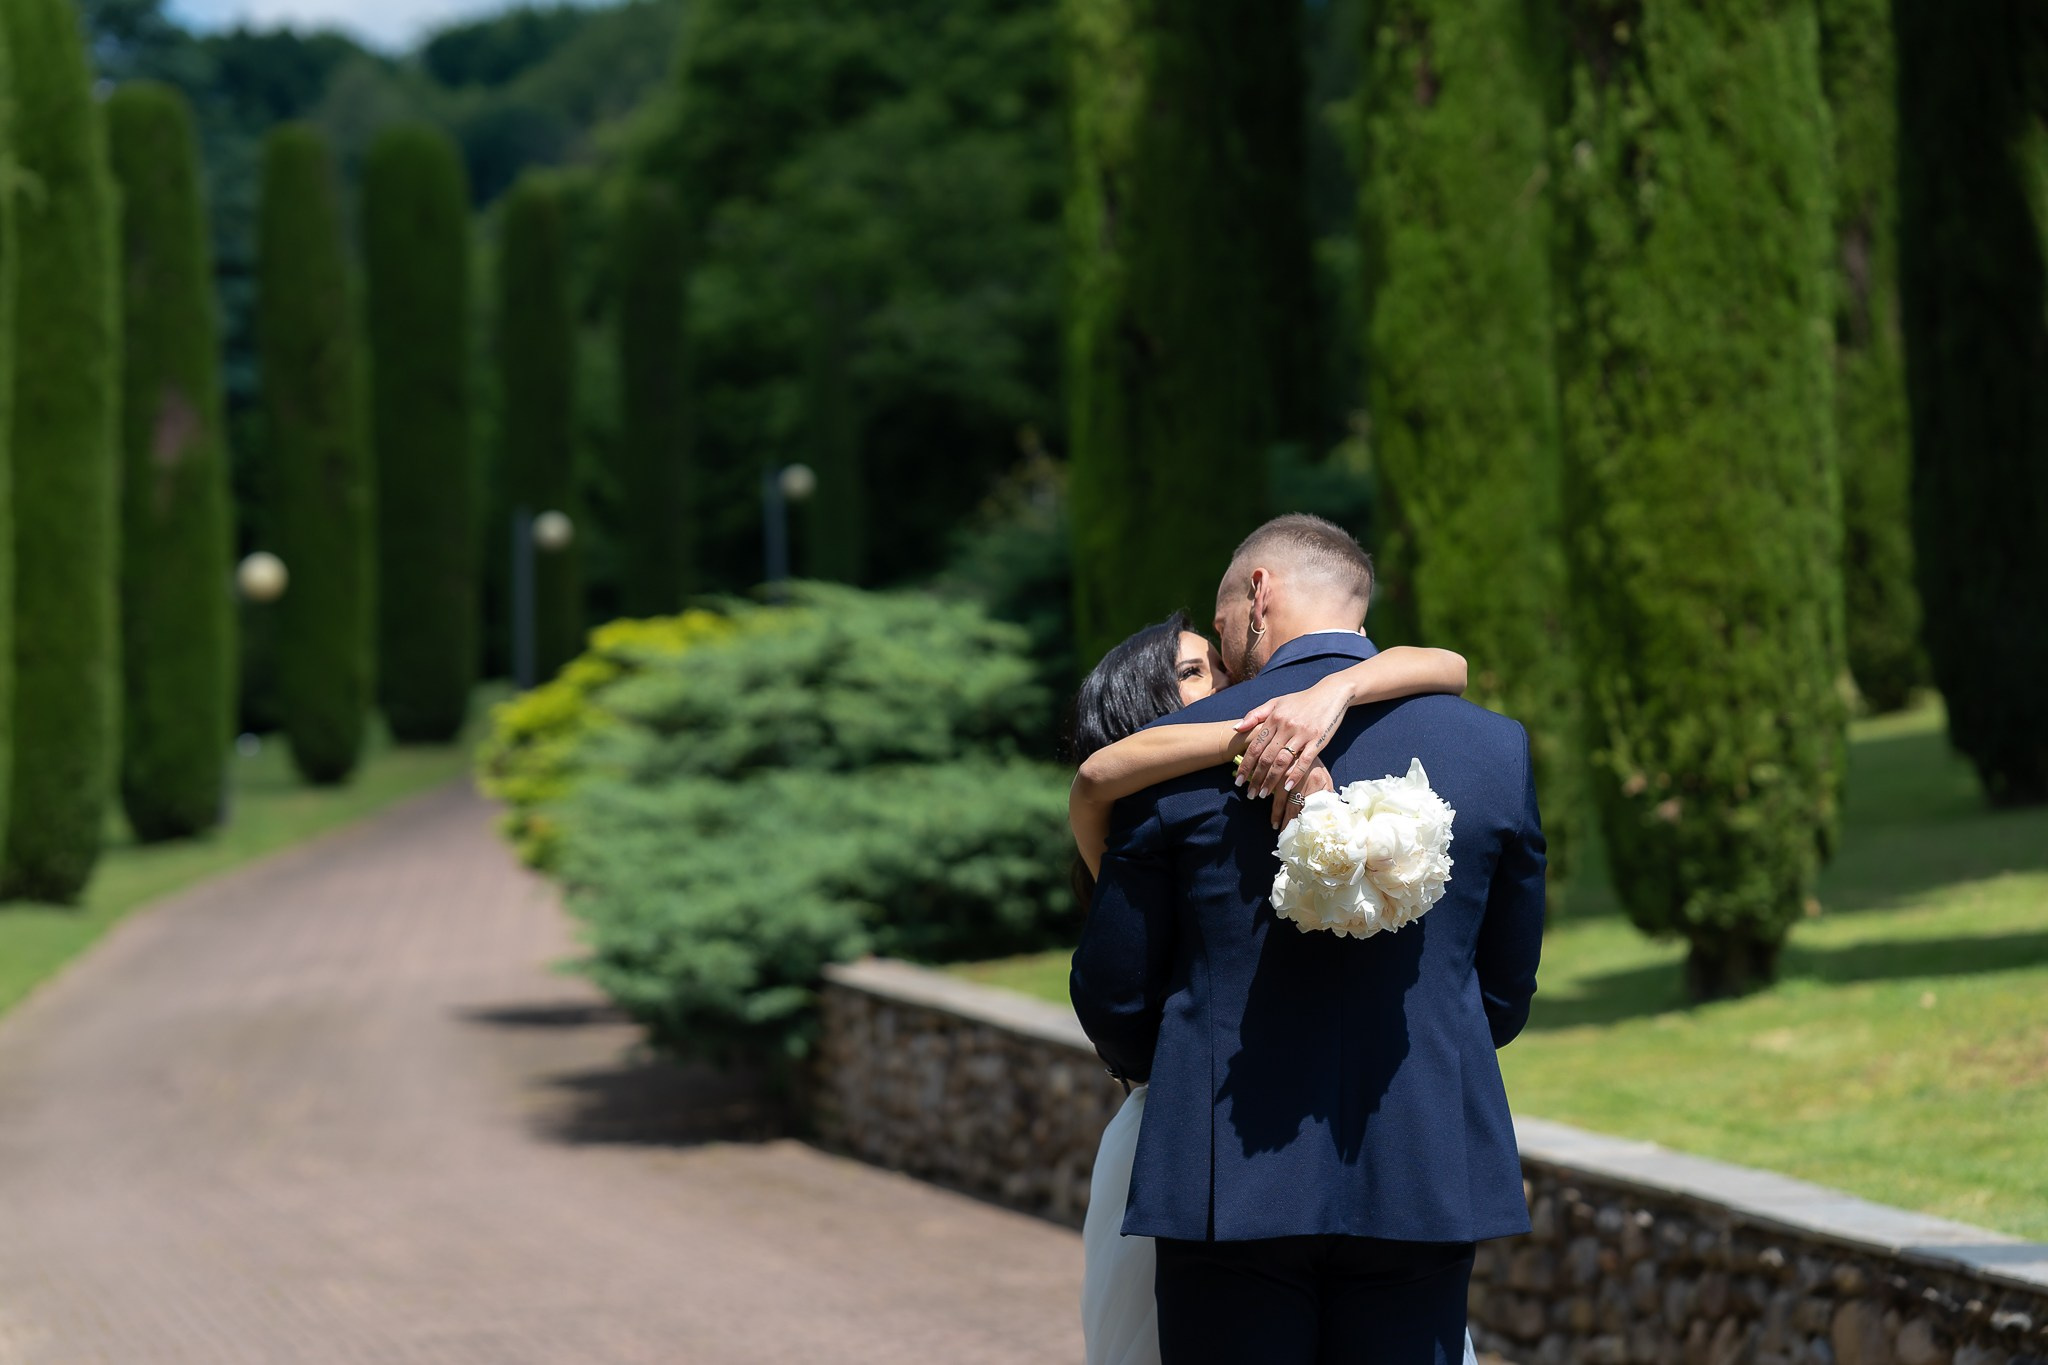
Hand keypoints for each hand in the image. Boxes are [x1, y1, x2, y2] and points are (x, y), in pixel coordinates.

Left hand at [1236, 675, 1348, 797]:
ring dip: (1271, 780)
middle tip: (1249, 794)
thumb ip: (1255, 715)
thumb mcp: (1276, 702)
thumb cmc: (1301, 700)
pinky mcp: (1318, 740)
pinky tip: (1286, 787)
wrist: (1330, 693)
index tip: (1238, 781)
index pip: (1255, 746)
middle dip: (1255, 778)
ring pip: (1282, 761)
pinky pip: (1304, 761)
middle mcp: (1286, 726)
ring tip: (1263, 794)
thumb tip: (1235, 729)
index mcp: (1274, 718)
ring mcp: (1302, 733)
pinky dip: (1294, 775)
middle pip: (1266, 757)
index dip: (1245, 765)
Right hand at [1270, 761, 1332, 829]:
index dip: (1302, 821)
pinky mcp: (1276, 769)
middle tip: (1283, 835)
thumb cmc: (1315, 765)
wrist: (1303, 743)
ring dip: (1276, 814)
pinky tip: (1266, 806)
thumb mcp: (1325, 778)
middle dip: (1287, 823)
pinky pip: (1271, 789)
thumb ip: (1327, 794)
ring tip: (1275, 825)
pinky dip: (1267, 799)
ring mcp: (1287, 774)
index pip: (1308, 807)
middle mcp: (1300, 779)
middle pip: (1292, 807)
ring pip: (1279, 799)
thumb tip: (1331, 812)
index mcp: (1316, 781)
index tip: (1297, 833)